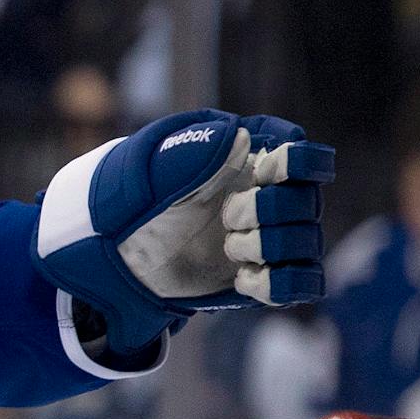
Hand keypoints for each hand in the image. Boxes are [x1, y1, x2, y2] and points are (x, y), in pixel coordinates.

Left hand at [35, 109, 335, 355]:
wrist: (113, 253)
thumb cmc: (133, 202)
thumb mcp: (150, 174)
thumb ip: (190, 151)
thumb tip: (238, 135)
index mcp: (248, 164)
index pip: (305, 157)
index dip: (298, 162)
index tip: (267, 168)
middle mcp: (267, 199)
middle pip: (306, 202)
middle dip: (270, 209)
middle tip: (228, 214)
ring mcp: (267, 239)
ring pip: (306, 243)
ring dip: (270, 244)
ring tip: (230, 245)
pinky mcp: (263, 278)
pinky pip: (302, 284)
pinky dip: (279, 282)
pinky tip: (244, 278)